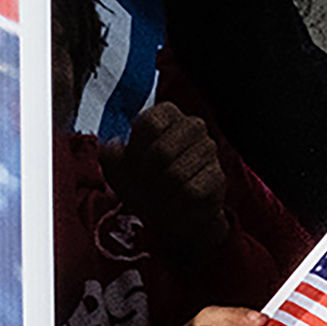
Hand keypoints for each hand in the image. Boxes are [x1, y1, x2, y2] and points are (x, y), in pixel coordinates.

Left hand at [103, 97, 230, 261]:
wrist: (173, 211)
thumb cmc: (144, 182)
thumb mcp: (120, 168)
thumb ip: (110, 156)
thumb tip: (109, 150)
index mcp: (165, 114)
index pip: (149, 124)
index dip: (134, 151)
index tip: (131, 166)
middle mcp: (192, 126)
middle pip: (162, 151)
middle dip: (144, 178)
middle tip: (142, 188)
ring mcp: (208, 150)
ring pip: (176, 175)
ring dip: (158, 195)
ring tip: (155, 200)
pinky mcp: (217, 176)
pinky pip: (192, 193)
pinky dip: (174, 207)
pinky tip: (170, 209)